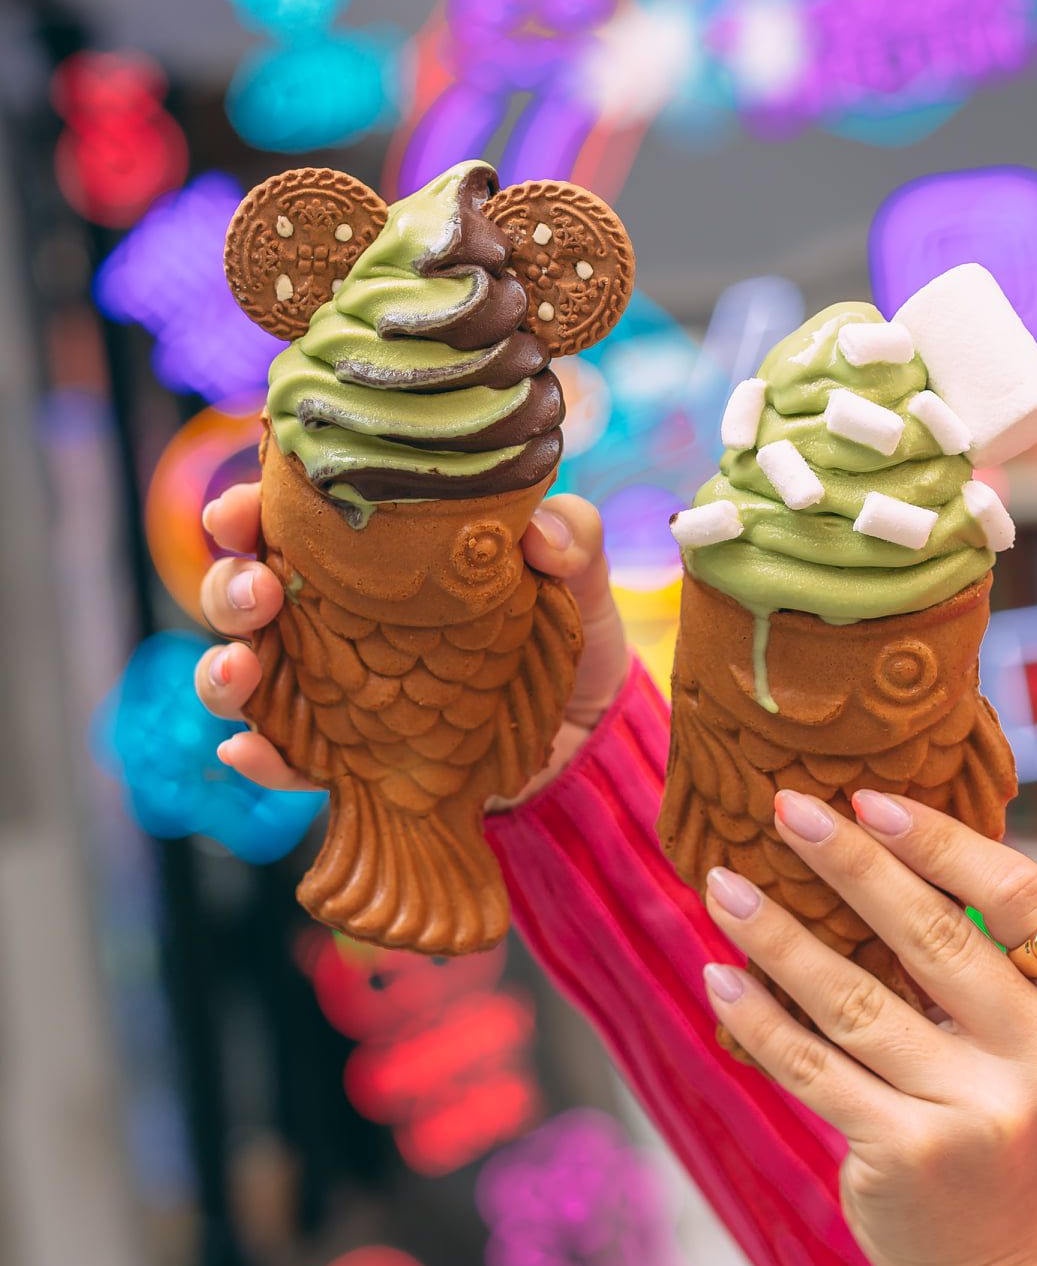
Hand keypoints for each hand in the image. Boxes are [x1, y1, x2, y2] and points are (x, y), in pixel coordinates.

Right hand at [193, 484, 627, 799]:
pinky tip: (251, 750)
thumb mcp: (577, 574)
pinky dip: (259, 756)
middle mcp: (331, 618)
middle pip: (244, 593)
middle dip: (230, 588)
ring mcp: (332, 691)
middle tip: (260, 592)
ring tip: (242, 670)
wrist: (585, 735)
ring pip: (244, 675)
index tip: (242, 509)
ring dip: (223, 672)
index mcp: (368, 556)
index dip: (249, 507)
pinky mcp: (347, 758)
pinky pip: (287, 758)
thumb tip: (540, 534)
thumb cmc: (561, 633)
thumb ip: (569, 537)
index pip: (288, 518)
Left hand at [701, 789, 1036, 1265]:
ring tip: (724, 884)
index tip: (869, 798)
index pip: (1023, 897)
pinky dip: (758, 1016)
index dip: (944, 840)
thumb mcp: (1034, 1035)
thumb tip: (878, 835)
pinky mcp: (907, 1156)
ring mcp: (979, 1116)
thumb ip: (991, 952)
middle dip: (849, 862)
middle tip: (785, 807)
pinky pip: (812, 1067)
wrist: (1002, 1262)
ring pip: (854, 999)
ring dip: (777, 934)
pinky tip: (719, 973)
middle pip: (933, 936)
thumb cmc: (1000, 1110)